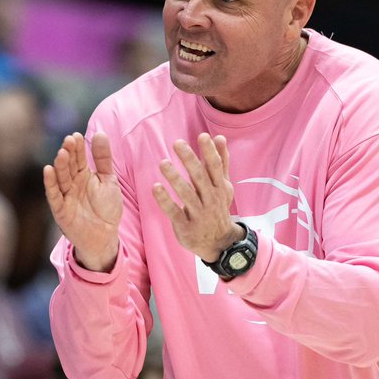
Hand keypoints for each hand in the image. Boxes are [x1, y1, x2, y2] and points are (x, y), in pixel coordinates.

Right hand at [43, 132, 122, 271]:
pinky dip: (50, 184)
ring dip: (60, 166)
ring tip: (62, 153)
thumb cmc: (106, 208)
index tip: (77, 136)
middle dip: (69, 153)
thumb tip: (101, 133)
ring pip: (60, 178)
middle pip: (69, 166)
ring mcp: (65, 197)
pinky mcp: (60, 211)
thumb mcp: (108, 180)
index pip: (78, 158)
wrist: (105, 237)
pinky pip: (54, 196)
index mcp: (83, 175)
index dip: (78, 148)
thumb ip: (103, 158)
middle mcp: (72, 184)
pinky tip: (47, 170)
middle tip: (70, 140)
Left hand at [152, 133, 240, 260]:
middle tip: (177, 143)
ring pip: (186, 195)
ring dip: (174, 179)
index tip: (202, 136)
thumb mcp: (223, 185)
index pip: (215, 167)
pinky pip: (174, 212)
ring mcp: (198, 213)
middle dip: (189, 160)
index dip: (209, 152)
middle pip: (200, 178)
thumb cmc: (217, 206)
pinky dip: (165, 201)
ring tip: (163, 163)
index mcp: (219, 187)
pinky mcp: (185, 226)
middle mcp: (210, 199)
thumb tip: (220, 137)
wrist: (219, 242)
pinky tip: (156, 187)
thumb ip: (221, 161)